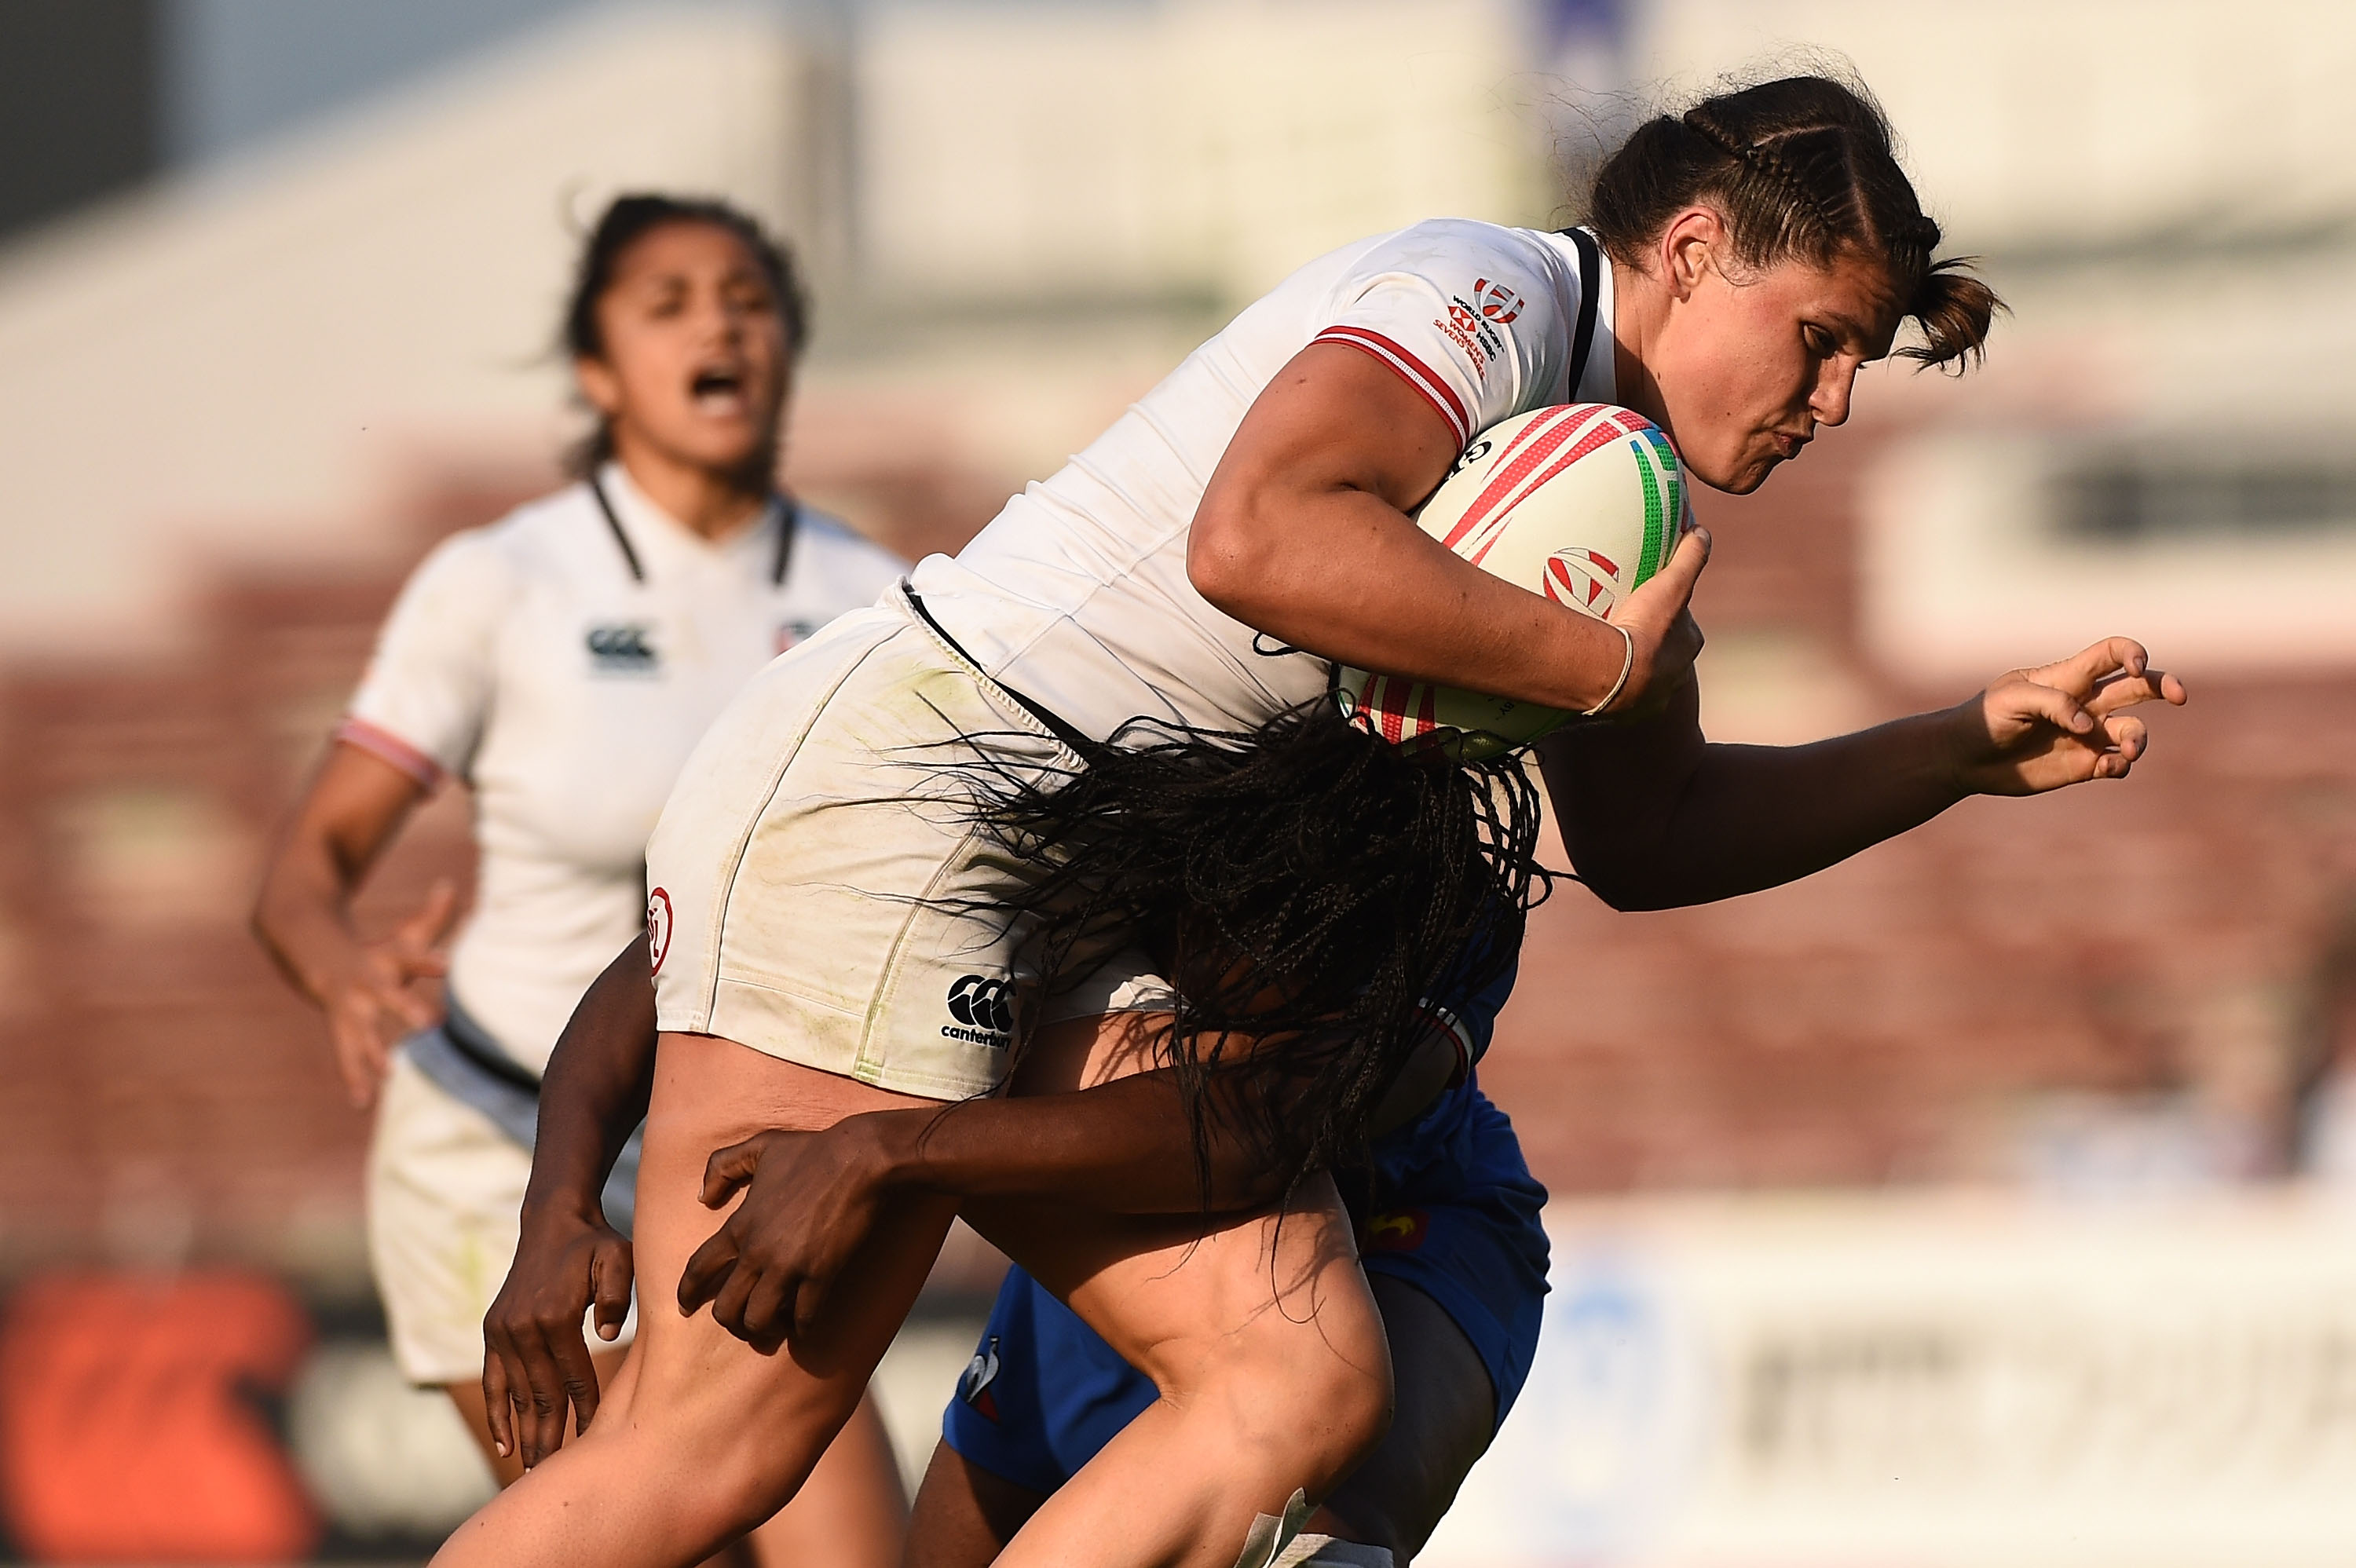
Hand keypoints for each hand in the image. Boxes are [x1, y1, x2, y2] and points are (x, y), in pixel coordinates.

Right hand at [321, 880, 457, 1108]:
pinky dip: (353, 1077)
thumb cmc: (372, 951)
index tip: (445, 965)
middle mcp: (366, 982)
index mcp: (385, 958)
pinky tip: (362, 1102)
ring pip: (361, 1030)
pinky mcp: (337, 1025)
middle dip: (406, 1007)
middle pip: (387, 994)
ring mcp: (348, 1006)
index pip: (411, 956)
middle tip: (431, 1022)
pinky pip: (345, 1054)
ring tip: (391, 1073)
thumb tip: (452, 886)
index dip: (427, 960)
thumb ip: (434, 916)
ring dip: (374, 1051)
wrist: (307, 948)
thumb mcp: (403, 935)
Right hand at [481, 1204, 632, 1466]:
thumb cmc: (596, 1244)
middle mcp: (522, 1328)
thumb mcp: (617, 1257)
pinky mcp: (493, 1331)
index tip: (596, 1442)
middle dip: (550, 1437)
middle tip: (556, 1477)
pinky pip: (493, 1381)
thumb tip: (609, 1335)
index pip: (574, 1377)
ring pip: (517, 1394)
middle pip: (541, 1395)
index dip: (586, 1411)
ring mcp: (503, 1331)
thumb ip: (617, 1294)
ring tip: (533, 1471)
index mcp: (554, 1316)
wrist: (554, 1222)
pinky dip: (499, 1413)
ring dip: (525, 1434)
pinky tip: (504, 1444)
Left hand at [676, 1116, 904, 1351]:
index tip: (683, 1307)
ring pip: (759, 1320)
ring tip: (773, 1324)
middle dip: (729, 1321)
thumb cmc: (811, 1151)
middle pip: (726, 1308)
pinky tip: (803, 1323)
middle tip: (742, 1321)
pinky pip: (803, 1317)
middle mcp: (757, 1252)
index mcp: (740, 1225)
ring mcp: (789, 1267)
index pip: (699, 1268)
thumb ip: (722, 1166)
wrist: (859, 1159)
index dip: (686, 1292)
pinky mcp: (820, 1275)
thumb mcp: (759, 1147)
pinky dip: (801, 1326)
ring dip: (763, 1329)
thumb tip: (703, 1197)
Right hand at [1597, 527, 1709, 714]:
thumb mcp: (1672, 585)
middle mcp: (1674, 678)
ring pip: (1641, 678)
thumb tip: (1703, 532)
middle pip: (1664, 653)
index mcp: (1688, 648)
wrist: (1615, 676)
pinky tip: (1593, 672)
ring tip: (1605, 648)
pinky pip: (1616, 695)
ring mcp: (1649, 698)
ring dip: (1629, 665)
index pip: (1683, 625)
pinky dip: (1609, 684)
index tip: (1650, 600)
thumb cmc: (1647, 630)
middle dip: (1650, 642)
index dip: (1669, 611)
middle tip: (1623, 623)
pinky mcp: (1624, 713)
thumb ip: (1689, 557)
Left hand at [1945, 637, 2187, 796]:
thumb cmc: (1985, 718)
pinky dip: (2121, 765)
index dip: (2132, 652)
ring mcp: (2087, 734)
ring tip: (2127, 752)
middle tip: (2180, 696)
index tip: (2137, 664)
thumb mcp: (2011, 699)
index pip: (2110, 654)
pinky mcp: (2083, 764)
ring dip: (2140, 739)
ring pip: (2133, 730)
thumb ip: (2052, 702)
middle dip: (2165, 685)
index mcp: (2069, 677)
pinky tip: (2105, 767)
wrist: (1965, 757)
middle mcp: (2086, 703)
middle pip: (2138, 687)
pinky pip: (2117, 763)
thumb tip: (2087, 725)